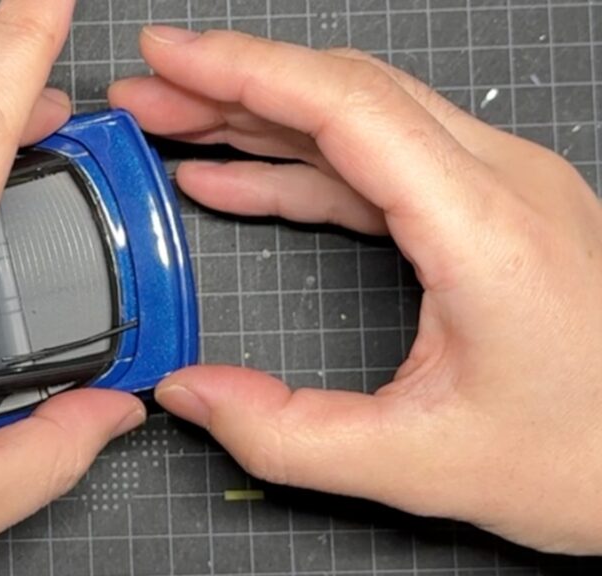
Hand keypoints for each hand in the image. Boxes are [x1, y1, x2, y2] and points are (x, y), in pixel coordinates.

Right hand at [110, 26, 601, 553]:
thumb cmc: (586, 457)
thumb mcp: (419, 465)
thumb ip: (287, 433)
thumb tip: (189, 393)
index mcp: (484, 226)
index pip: (345, 107)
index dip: (244, 70)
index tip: (168, 55)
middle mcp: (499, 183)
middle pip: (345, 92)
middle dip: (233, 84)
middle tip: (148, 92)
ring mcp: (500, 190)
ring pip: (360, 120)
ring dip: (261, 118)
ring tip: (175, 125)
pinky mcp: (489, 212)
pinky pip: (380, 166)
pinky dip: (301, 166)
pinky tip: (239, 180)